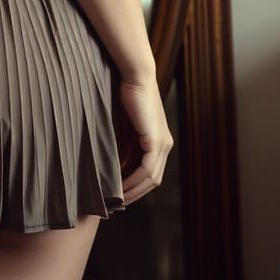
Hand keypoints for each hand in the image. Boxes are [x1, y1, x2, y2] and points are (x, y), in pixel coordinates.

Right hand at [118, 76, 173, 205]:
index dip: (135, 186)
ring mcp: (163, 144)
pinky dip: (133, 180)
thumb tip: (114, 165)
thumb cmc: (127, 95)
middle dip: (135, 193)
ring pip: (151, 178)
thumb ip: (123, 144)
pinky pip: (146, 169)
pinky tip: (121, 185)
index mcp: (159, 142)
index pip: (150, 173)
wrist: (135, 76)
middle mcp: (165, 145)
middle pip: (152, 180)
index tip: (119, 194)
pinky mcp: (156, 140)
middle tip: (117, 203)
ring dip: (134, 190)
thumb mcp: (125, 126)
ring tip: (117, 198)